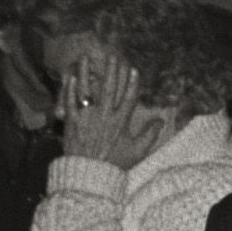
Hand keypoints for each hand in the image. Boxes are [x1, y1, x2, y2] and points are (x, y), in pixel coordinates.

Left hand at [58, 51, 166, 170]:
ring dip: (87, 72)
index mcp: (121, 121)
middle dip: (112, 71)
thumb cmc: (115, 164)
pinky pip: (70, 101)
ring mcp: (87, 117)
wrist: (91, 174)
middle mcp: (105, 115)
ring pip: (88, 90)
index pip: (129, 97)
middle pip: (110, 88)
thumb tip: (161, 120)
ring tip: (86, 58)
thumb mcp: (137, 151)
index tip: (133, 69)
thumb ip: (150, 134)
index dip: (132, 83)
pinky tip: (71, 77)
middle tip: (112, 56)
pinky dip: (71, 89)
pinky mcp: (72, 121)